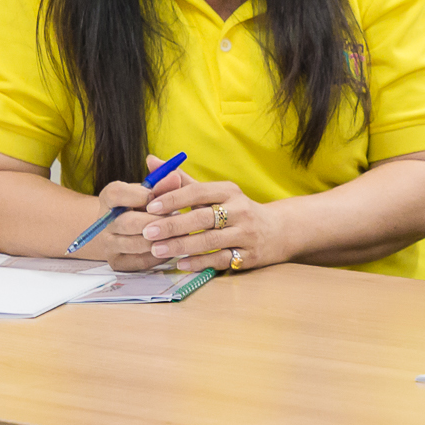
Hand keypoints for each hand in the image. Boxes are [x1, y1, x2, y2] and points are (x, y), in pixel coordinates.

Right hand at [90, 155, 196, 269]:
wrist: (125, 229)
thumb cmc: (143, 205)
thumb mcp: (151, 190)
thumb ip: (163, 183)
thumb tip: (175, 176)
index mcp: (108, 198)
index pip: (115, 194)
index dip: (139, 195)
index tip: (157, 196)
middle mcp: (103, 222)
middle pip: (128, 223)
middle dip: (157, 221)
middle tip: (178, 217)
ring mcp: (107, 244)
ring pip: (136, 244)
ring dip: (161, 238)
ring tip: (180, 231)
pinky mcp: (116, 262)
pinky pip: (140, 261)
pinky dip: (159, 255)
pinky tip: (172, 246)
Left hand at [139, 170, 283, 271]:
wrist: (276, 230)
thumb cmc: (236, 210)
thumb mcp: (215, 192)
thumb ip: (182, 180)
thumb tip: (151, 161)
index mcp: (229, 191)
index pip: (198, 192)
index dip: (174, 198)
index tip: (150, 207)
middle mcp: (240, 211)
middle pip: (202, 218)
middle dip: (173, 225)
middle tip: (147, 231)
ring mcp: (246, 234)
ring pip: (210, 241)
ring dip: (181, 246)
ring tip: (157, 250)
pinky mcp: (249, 255)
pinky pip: (221, 260)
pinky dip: (199, 262)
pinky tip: (180, 263)